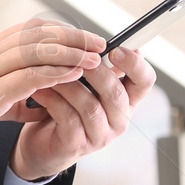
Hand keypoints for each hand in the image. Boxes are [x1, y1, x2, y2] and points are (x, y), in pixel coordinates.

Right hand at [0, 19, 104, 168]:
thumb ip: (6, 96)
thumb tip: (33, 101)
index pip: (28, 31)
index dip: (59, 32)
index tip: (83, 38)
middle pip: (37, 33)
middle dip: (73, 36)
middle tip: (99, 41)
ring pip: (36, 50)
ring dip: (71, 51)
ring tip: (96, 57)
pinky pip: (28, 76)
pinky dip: (56, 71)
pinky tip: (75, 73)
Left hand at [8, 44, 156, 180]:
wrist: (41, 144)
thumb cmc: (64, 107)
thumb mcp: (83, 84)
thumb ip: (94, 65)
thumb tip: (98, 39)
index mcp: (125, 99)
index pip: (145, 81)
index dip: (135, 65)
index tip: (116, 51)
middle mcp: (118, 119)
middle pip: (116, 93)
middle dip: (95, 71)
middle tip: (75, 55)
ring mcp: (99, 135)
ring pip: (90, 105)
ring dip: (67, 84)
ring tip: (49, 69)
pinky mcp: (77, 145)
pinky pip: (68, 118)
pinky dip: (52, 99)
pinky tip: (40, 89)